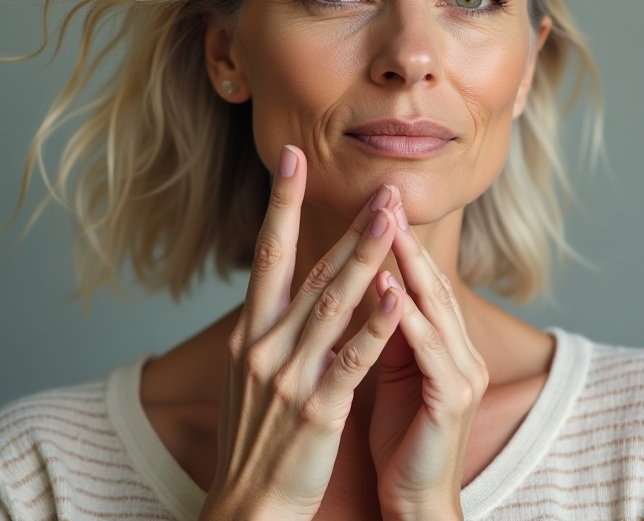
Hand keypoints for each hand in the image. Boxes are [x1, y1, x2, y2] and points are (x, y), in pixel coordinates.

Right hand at [200, 145, 407, 520]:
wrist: (245, 507)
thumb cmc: (255, 444)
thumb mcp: (252, 378)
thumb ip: (271, 332)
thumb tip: (284, 290)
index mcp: (250, 336)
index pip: (266, 255)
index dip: (280, 203)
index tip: (292, 157)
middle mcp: (265, 347)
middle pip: (307, 269)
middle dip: (345, 224)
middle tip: (377, 186)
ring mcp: (289, 377)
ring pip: (332, 304)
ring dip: (365, 257)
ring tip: (392, 219)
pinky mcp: (317, 410)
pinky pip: (351, 359)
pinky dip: (375, 325)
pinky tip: (397, 295)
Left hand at [368, 214, 488, 520]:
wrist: (415, 501)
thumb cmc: (401, 440)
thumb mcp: (389, 373)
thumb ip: (385, 331)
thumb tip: (363, 285)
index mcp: (441, 343)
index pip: (419, 279)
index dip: (397, 239)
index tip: (372, 199)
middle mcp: (459, 350)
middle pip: (432, 282)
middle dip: (407, 237)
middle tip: (385, 193)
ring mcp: (461, 372)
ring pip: (435, 307)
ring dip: (411, 265)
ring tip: (387, 226)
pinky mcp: (452, 398)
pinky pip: (431, 349)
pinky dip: (410, 317)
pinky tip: (393, 289)